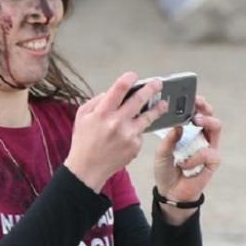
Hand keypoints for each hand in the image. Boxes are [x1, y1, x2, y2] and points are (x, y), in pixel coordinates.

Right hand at [64, 72, 167, 191]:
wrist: (88, 169)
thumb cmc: (83, 142)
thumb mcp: (82, 116)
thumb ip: (97, 101)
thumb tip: (111, 92)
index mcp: (102, 112)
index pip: (119, 88)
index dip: (129, 78)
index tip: (134, 76)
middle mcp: (117, 122)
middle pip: (139, 99)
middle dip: (151, 88)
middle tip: (158, 83)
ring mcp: (129, 135)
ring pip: (148, 117)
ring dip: (157, 108)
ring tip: (163, 104)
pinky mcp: (135, 146)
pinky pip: (140, 133)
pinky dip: (137, 131)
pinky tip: (130, 134)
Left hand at [153, 96, 221, 223]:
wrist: (170, 192)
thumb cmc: (166, 169)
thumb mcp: (162, 152)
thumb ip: (169, 139)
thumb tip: (178, 126)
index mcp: (189, 132)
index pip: (196, 113)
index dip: (196, 103)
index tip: (191, 95)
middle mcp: (201, 137)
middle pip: (210, 115)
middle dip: (205, 106)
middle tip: (197, 103)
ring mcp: (209, 148)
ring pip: (216, 127)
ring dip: (206, 121)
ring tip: (195, 120)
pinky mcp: (212, 162)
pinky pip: (208, 153)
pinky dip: (194, 157)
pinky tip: (183, 164)